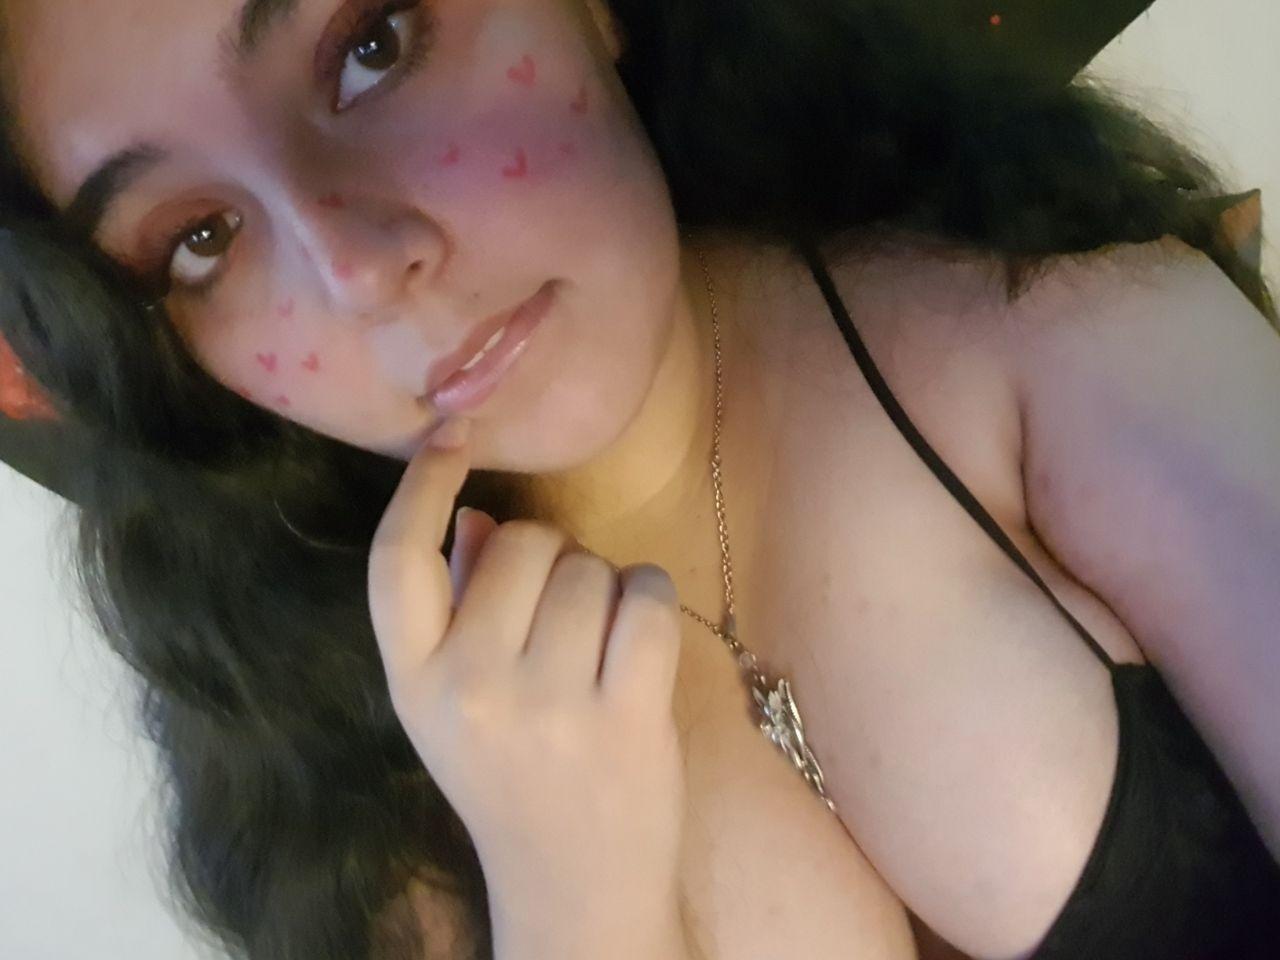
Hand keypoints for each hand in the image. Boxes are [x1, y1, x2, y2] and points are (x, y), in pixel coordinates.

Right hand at [367, 418, 688, 945]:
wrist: (572, 886)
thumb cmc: (511, 777)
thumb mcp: (452, 703)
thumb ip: (457, 608)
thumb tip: (477, 514)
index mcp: (413, 681)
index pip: (396, 561)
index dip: (420, 488)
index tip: (450, 436)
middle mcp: (470, 687)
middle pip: (525, 543)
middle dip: (553, 559)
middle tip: (559, 619)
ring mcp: (548, 704)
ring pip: (592, 567)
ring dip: (607, 589)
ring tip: (598, 649)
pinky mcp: (625, 716)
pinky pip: (648, 597)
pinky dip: (653, 603)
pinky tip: (640, 644)